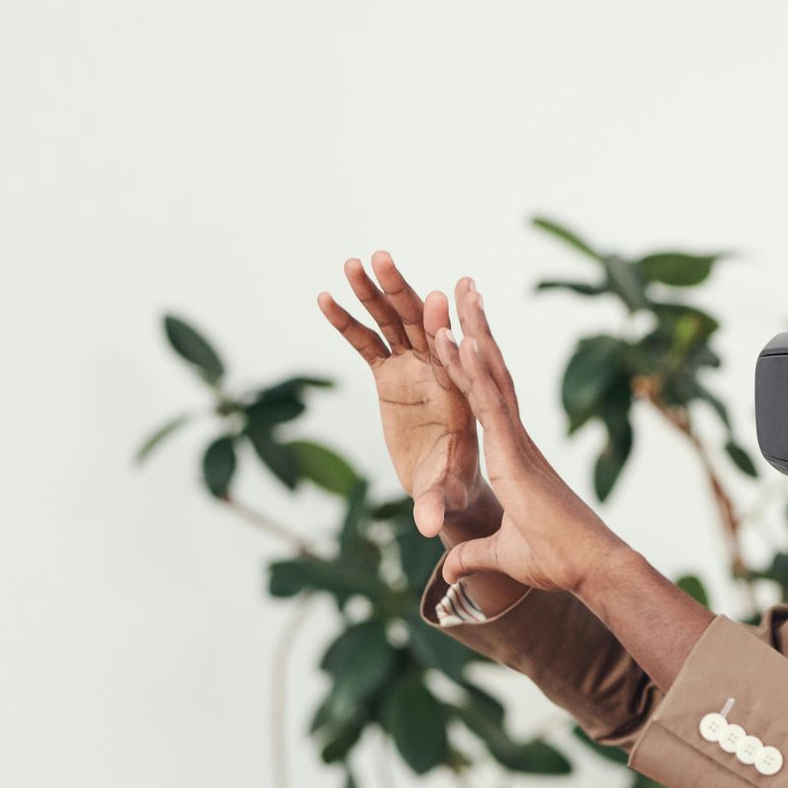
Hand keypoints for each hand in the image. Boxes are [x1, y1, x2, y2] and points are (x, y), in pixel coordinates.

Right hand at [319, 252, 494, 538]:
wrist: (448, 485)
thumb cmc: (456, 488)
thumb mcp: (447, 494)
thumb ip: (437, 503)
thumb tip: (428, 527)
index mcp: (462, 393)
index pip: (456, 357)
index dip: (445, 331)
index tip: (437, 301)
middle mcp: (439, 372)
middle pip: (422, 325)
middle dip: (403, 293)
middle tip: (385, 260)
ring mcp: (414, 369)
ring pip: (394, 323)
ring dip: (374, 292)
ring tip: (353, 262)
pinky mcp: (390, 375)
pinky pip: (367, 342)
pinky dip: (348, 321)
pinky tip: (325, 296)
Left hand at [429, 279, 628, 593]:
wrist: (589, 567)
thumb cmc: (558, 561)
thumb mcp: (502, 556)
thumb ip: (474, 556)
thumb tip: (452, 569)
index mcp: (514, 457)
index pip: (488, 400)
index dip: (474, 365)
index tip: (461, 331)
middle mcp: (516, 441)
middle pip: (492, 374)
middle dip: (476, 330)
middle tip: (463, 290)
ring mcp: (517, 443)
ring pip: (491, 378)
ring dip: (473, 334)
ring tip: (457, 295)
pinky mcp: (516, 454)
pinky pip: (490, 405)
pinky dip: (475, 372)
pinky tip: (461, 340)